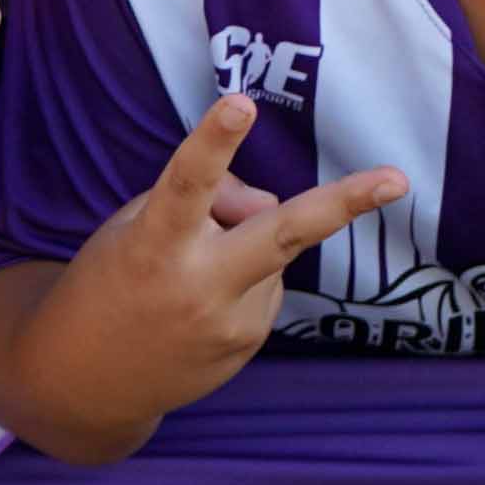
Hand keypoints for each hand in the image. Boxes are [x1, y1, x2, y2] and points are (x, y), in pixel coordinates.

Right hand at [41, 92, 412, 426]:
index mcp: (153, 244)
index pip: (188, 183)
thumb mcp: (135, 225)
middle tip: (398, 178)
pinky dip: (243, 279)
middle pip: (281, 233)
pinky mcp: (246, 346)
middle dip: (344, 202)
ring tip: (189, 273)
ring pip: (271, 249)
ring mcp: (228, 323)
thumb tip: (272, 206)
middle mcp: (198, 285)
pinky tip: (201, 303)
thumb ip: (206, 202)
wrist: (87, 381)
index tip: (239, 102)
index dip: (213, 141)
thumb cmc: (112, 279)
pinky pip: (265, 285)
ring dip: (244, 243)